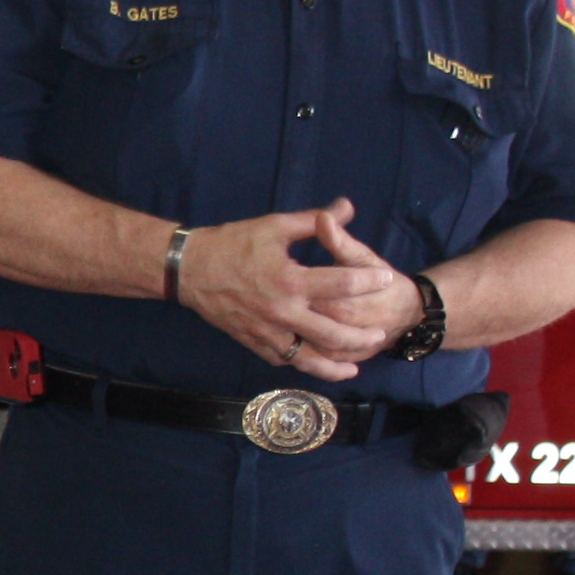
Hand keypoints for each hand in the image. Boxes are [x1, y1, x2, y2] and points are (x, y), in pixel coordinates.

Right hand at [177, 200, 415, 383]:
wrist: (188, 270)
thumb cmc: (232, 243)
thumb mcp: (274, 227)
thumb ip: (314, 221)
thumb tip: (347, 208)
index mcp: (291, 280)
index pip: (342, 283)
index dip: (369, 280)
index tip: (387, 279)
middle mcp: (283, 311)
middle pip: (333, 333)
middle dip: (361, 336)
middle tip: (380, 334)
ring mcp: (267, 331)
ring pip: (308, 358)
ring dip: (334, 364)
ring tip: (354, 366)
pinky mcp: (252, 341)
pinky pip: (282, 359)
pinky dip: (301, 364)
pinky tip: (315, 363)